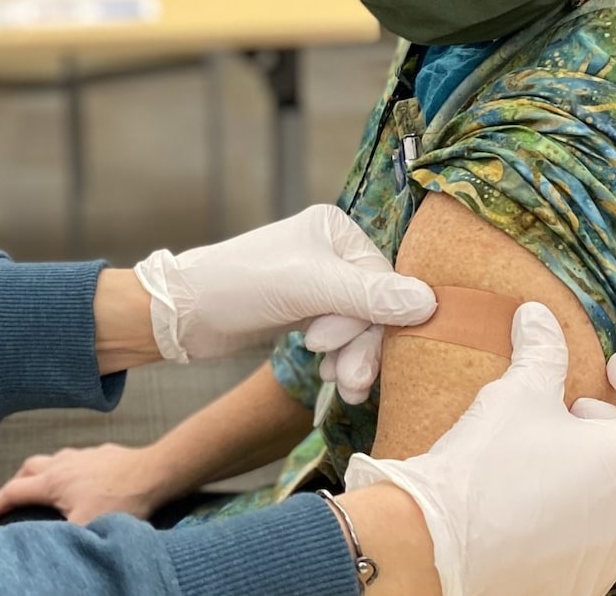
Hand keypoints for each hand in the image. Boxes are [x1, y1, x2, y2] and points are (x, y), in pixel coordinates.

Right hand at [0, 444, 172, 524]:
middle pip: (27, 469)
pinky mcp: (101, 453)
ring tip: (44, 493)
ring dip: (40, 475)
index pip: (13, 492)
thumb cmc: (122, 500)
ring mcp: (82, 455)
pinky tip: (79, 483)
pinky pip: (74, 459)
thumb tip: (48, 551)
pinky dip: (66, 470)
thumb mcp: (87, 527)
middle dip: (14, 485)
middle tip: (13, 503)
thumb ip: (63, 539)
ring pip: (51, 460)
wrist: (154, 473)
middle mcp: (62, 463)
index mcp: (53, 481)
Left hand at [132, 205, 435, 400]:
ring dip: (355, 359)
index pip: (384, 281)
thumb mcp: (307, 289)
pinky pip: (344, 336)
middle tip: (350, 384)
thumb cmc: (239, 286)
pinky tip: (332, 376)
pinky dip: (342, 359)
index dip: (372, 323)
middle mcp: (332, 252)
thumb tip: (431, 303)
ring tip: (342, 386)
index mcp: (336, 230)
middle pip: (375, 307)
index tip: (343, 353)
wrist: (184, 315)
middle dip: (363, 347)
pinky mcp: (308, 309)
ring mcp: (320, 282)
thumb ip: (368, 297)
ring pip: (362, 326)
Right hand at [342, 302, 615, 595]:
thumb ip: (541, 353)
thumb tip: (538, 316)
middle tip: (586, 406)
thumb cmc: (487, 469)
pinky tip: (544, 490)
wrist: (441, 548)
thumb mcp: (517, 396)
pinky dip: (595, 503)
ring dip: (614, 465)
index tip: (614, 367)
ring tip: (558, 445)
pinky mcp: (592, 579)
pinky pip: (612, 534)